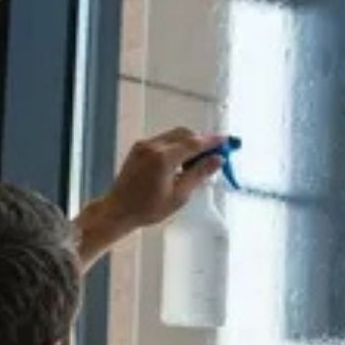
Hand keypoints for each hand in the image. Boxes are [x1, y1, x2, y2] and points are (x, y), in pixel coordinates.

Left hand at [99, 127, 226, 228]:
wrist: (119, 210)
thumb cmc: (147, 208)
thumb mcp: (179, 195)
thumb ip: (199, 173)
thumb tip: (217, 160)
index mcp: (163, 158)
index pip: (194, 143)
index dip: (212, 141)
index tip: (226, 141)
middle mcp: (152, 147)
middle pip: (184, 134)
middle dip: (201, 140)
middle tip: (214, 153)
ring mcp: (144, 145)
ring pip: (174, 135)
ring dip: (189, 143)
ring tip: (196, 162)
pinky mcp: (139, 148)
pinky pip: (163, 140)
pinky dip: (176, 146)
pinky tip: (180, 162)